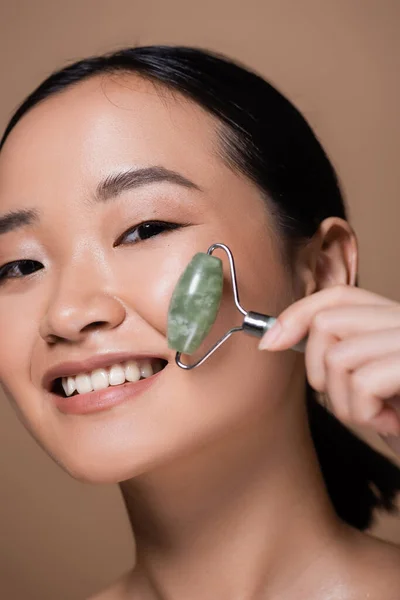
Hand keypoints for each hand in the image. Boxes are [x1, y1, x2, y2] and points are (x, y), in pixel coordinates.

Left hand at [258, 284, 399, 455]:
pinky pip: (363, 382)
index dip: (297, 314)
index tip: (270, 343)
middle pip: (327, 322)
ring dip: (344, 403)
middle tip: (349, 401)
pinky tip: (391, 423)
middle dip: (318, 371)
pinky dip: (365, 414)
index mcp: (393, 320)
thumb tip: (277, 337)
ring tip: (375, 417)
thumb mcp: (371, 385)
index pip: (337, 296)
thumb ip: (341, 355)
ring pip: (338, 357)